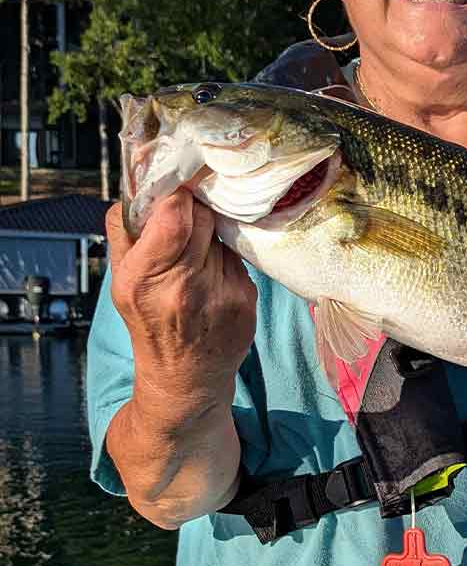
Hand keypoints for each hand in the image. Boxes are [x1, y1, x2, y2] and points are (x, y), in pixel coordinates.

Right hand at [106, 191, 256, 417]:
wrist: (185, 378)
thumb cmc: (150, 322)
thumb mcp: (121, 281)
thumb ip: (126, 232)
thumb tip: (140, 186)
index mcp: (144, 278)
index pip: (175, 215)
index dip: (178, 198)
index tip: (176, 195)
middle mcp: (184, 286)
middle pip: (204, 218)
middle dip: (196, 213)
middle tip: (188, 224)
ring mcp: (221, 294)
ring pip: (223, 235)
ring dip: (212, 237)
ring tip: (198, 259)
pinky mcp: (246, 299)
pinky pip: (238, 257)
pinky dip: (227, 259)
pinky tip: (215, 277)